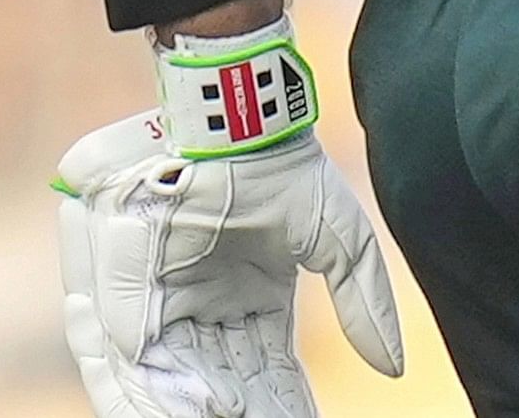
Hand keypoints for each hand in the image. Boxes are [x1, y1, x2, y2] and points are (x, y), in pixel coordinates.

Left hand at [56, 22, 403, 417]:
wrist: (231, 128)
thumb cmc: (286, 170)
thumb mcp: (343, 242)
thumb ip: (366, 304)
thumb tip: (393, 368)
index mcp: (250, 296)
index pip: (266, 367)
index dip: (283, 401)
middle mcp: (202, 305)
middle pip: (222, 381)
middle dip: (244, 409)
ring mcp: (162, 303)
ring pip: (176, 379)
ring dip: (195, 406)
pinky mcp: (125, 300)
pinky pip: (135, 364)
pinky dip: (156, 394)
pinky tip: (195, 413)